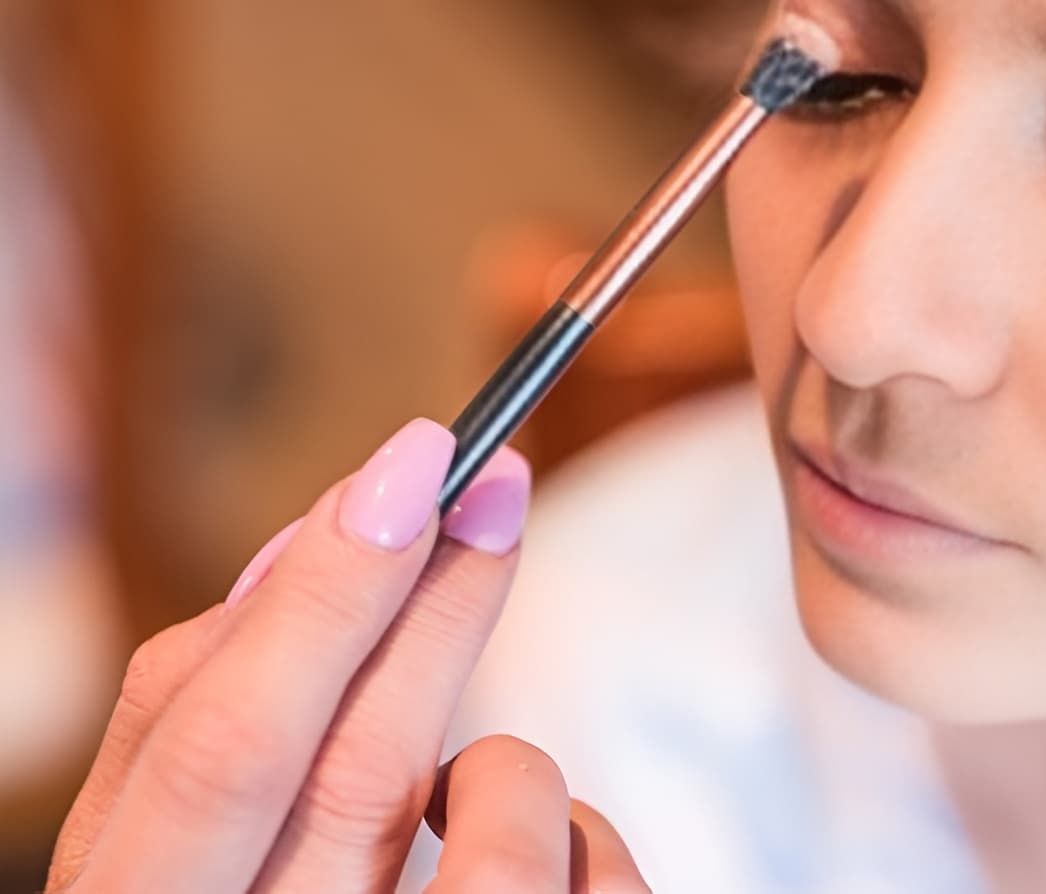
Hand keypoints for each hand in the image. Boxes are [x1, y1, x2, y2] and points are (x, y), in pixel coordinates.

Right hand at [45, 418, 649, 892]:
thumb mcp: (187, 866)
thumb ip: (215, 739)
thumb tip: (320, 552)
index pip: (208, 742)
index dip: (313, 587)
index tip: (407, 465)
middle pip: (346, 770)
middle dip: (428, 601)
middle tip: (494, 474)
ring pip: (490, 844)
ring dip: (508, 763)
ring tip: (488, 764)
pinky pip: (585, 892)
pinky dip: (588, 840)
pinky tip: (549, 838)